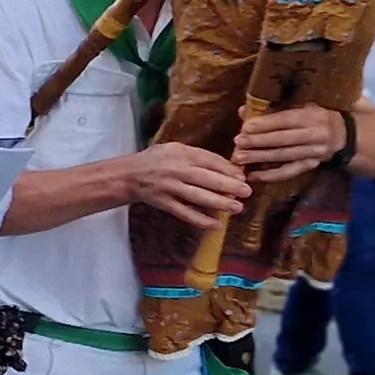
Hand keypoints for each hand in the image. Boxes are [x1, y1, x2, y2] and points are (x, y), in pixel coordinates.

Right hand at [123, 143, 253, 226]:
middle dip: (228, 185)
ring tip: (237, 208)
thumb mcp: (175, 149)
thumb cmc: (156, 160)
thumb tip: (227, 167)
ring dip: (218, 203)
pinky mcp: (164, 203)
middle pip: (205, 178)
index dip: (227, 169)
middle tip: (246, 192)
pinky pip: (184, 213)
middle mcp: (175, 170)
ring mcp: (169, 188)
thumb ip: (198, 155)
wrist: (128, 175)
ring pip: (197, 196)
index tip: (242, 176)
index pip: (208, 160)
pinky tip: (215, 225)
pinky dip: (200, 220)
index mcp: (180, 153)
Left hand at [230, 105, 347, 179]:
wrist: (342, 135)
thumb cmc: (314, 117)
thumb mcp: (299, 107)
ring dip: (260, 158)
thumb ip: (272, 110)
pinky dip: (270, 175)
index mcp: (311, 116)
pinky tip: (253, 176)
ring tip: (239, 158)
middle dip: (259, 142)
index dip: (265, 125)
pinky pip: (288, 172)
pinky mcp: (311, 166)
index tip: (245, 128)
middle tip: (238, 143)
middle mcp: (314, 134)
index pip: (285, 120)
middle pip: (283, 140)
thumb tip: (242, 111)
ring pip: (283, 156)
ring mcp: (313, 153)